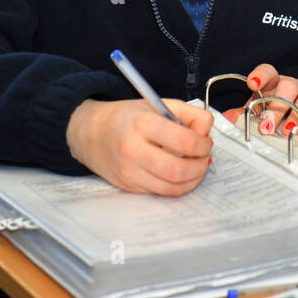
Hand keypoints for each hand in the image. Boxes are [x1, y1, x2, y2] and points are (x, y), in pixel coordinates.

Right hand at [66, 98, 212, 195]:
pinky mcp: (128, 186)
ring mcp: (129, 171)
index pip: (187, 142)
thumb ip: (189, 113)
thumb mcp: (158, 104)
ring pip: (173, 187)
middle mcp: (133, 150)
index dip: (204, 145)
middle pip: (180, 170)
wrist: (91, 132)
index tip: (206, 142)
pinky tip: (180, 175)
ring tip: (196, 167)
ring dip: (193, 179)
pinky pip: (161, 192)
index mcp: (143, 124)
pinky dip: (177, 186)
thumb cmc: (127, 117)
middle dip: (201, 166)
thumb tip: (206, 132)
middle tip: (204, 158)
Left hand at [221, 63, 297, 135]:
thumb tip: (227, 118)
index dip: (261, 75)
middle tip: (267, 127)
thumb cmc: (275, 112)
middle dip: (277, 108)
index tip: (252, 84)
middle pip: (287, 86)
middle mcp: (292, 83)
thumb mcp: (258, 112)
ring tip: (287, 131)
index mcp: (273, 83)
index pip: (268, 71)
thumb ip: (244, 114)